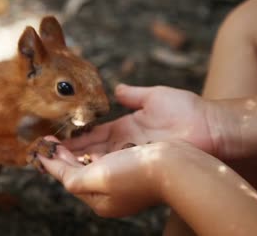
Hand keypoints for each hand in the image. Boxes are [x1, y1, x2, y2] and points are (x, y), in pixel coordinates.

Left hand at [38, 140, 164, 217]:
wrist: (178, 166)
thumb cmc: (139, 173)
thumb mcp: (100, 179)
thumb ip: (74, 178)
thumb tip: (58, 172)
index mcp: (99, 201)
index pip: (68, 179)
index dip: (52, 162)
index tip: (39, 147)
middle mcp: (109, 194)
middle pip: (78, 173)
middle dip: (63, 156)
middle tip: (49, 139)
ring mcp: (122, 182)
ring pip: (91, 164)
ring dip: (76, 150)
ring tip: (64, 137)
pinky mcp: (133, 168)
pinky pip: (105, 158)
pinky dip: (93, 148)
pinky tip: (89, 138)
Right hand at [64, 85, 218, 160]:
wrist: (211, 128)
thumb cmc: (187, 110)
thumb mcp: (154, 96)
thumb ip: (133, 95)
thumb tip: (116, 89)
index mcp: (126, 127)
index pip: (94, 133)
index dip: (75, 134)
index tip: (55, 134)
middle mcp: (125, 144)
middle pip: (90, 149)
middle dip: (68, 149)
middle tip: (44, 148)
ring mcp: (130, 156)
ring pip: (95, 160)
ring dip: (72, 159)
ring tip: (49, 156)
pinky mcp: (137, 164)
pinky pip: (108, 167)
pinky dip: (87, 166)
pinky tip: (69, 165)